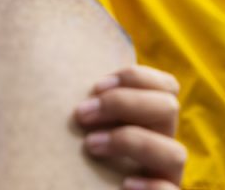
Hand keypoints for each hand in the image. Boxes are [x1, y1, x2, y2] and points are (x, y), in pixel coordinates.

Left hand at [75, 65, 186, 189]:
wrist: (80, 187)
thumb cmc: (74, 159)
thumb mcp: (84, 122)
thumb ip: (86, 102)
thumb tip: (49, 49)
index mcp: (150, 122)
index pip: (166, 85)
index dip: (135, 77)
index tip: (95, 86)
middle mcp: (162, 146)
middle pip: (169, 107)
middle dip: (124, 103)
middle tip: (82, 114)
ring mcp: (166, 176)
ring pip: (175, 152)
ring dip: (132, 141)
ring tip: (91, 145)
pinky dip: (152, 186)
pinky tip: (124, 184)